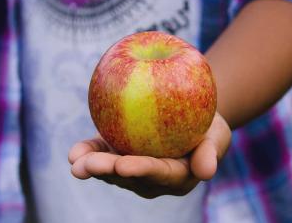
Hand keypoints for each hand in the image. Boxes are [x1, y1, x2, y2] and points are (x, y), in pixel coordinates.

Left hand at [68, 112, 231, 198]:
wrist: (191, 113)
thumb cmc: (209, 125)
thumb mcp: (218, 135)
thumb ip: (211, 152)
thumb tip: (206, 172)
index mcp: (176, 177)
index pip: (158, 173)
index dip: (140, 170)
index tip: (124, 165)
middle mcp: (151, 179)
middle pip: (128, 176)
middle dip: (107, 171)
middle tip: (88, 165)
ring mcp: (132, 168)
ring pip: (110, 170)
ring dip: (91, 166)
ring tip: (75, 162)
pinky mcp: (118, 153)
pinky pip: (101, 154)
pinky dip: (86, 153)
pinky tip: (73, 153)